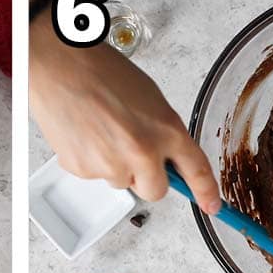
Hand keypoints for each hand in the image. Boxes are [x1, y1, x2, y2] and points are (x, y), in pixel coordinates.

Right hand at [29, 11, 220, 211]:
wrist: (60, 66)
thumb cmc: (102, 73)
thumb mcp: (149, 99)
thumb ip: (162, 133)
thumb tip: (164, 158)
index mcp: (165, 130)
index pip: (195, 170)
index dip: (206, 192)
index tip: (212, 206)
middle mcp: (142, 153)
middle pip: (155, 191)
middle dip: (148, 178)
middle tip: (133, 152)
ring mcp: (111, 166)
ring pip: (121, 181)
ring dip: (115, 164)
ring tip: (100, 129)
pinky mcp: (83, 171)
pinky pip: (94, 175)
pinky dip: (90, 159)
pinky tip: (83, 132)